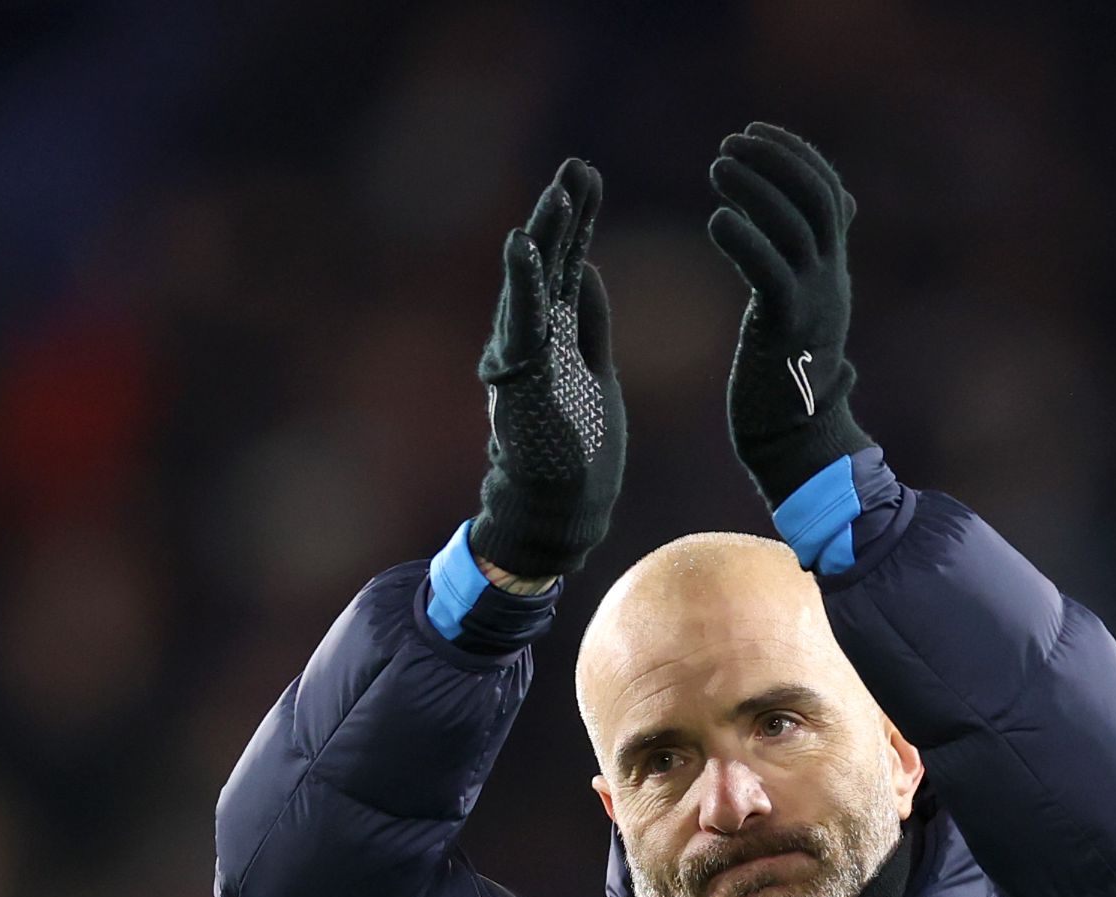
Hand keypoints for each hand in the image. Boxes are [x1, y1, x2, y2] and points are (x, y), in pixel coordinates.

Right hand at [470, 158, 623, 579]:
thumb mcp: (595, 371)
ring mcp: (524, 360)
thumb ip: (589, 323)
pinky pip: (520, 327)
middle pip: (548, 267)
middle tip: (576, 168)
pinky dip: (523, 287)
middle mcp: (534, 340)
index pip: (568, 265)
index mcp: (557, 336)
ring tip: (554, 196)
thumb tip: (591, 271)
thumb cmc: (577, 448)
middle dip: (560, 218)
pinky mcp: (521, 383)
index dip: (576, 221)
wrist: (560, 511)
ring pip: (531, 289)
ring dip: (542, 241)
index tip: (587, 176)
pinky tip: (524, 248)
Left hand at [706, 123, 872, 506]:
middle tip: (730, 142)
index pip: (829, 194)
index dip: (796, 155)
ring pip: (795, 228)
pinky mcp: (786, 332)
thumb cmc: (787, 385)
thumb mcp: (805, 313)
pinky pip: (771, 274)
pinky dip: (746, 240)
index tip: (755, 132)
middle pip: (816, 199)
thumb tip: (836, 223)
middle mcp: (830, 283)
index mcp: (832, 274)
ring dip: (756, 189)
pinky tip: (716, 220)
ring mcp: (813, 306)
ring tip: (717, 167)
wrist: (796, 447)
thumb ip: (810, 267)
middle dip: (776, 160)